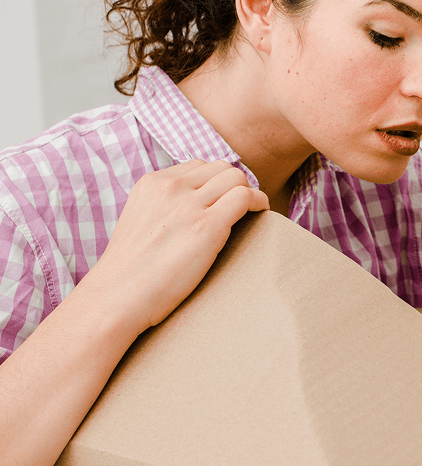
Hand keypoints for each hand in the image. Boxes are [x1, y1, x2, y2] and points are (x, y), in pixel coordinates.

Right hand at [89, 159, 268, 331]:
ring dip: (249, 192)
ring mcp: (188, 205)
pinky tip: (260, 215)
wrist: (116, 298)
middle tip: (240, 208)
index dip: (216, 183)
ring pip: (236, 177)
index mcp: (151, 184)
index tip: (223, 201)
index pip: (198, 166)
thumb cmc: (130, 273)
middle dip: (235, 185)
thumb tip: (192, 210)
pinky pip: (246, 197)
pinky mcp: (207, 226)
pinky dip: (259, 202)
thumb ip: (163, 208)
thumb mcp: (140, 222)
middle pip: (221, 167)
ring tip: (251, 213)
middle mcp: (170, 188)